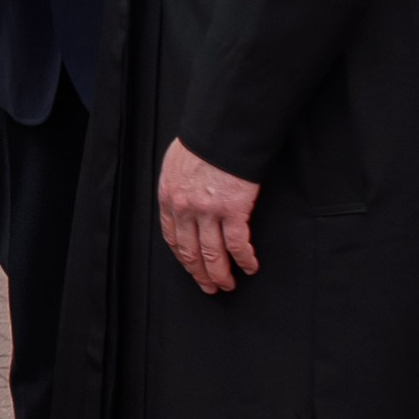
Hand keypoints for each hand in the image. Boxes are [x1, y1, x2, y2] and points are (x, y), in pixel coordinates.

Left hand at [157, 137, 260, 293]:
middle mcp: (185, 209)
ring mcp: (208, 211)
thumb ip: (177, 186)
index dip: (183, 258)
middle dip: (200, 274)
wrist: (220, 131)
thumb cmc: (201, 143)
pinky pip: (237, 244)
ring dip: (220, 274)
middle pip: (190, 252)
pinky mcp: (233, 210)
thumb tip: (183, 200)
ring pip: (212, 254)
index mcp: (169, 198)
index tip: (190, 269)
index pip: (172, 237)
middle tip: (209, 287)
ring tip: (228, 285)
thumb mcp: (176, 165)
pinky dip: (244, 259)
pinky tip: (250, 267)